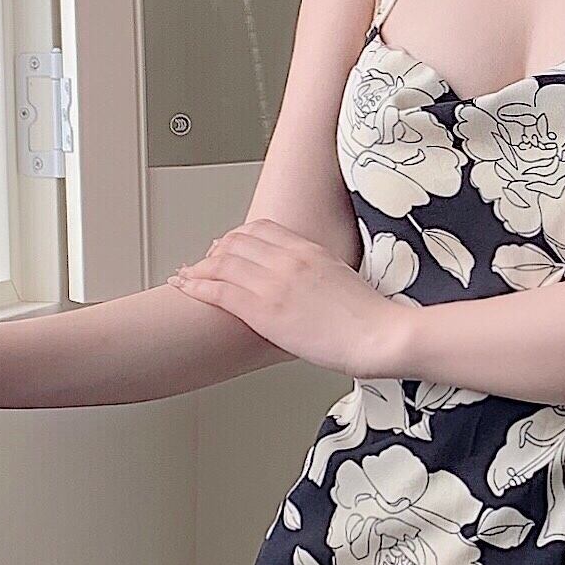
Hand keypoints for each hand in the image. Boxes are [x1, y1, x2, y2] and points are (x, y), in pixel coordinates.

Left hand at [168, 220, 409, 377]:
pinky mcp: (264, 310)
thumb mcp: (343, 279)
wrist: (380, 335)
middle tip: (203, 263)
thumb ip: (318, 272)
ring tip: (185, 276)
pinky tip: (185, 287)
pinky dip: (195, 286)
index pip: (260, 228)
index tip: (227, 247)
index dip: (237, 237)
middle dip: (214, 252)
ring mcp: (274, 282)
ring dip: (197, 268)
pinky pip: (218, 290)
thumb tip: (308, 283)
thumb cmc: (370, 318)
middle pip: (236, 242)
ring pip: (221, 263)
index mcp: (309, 249)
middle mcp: (288, 259)